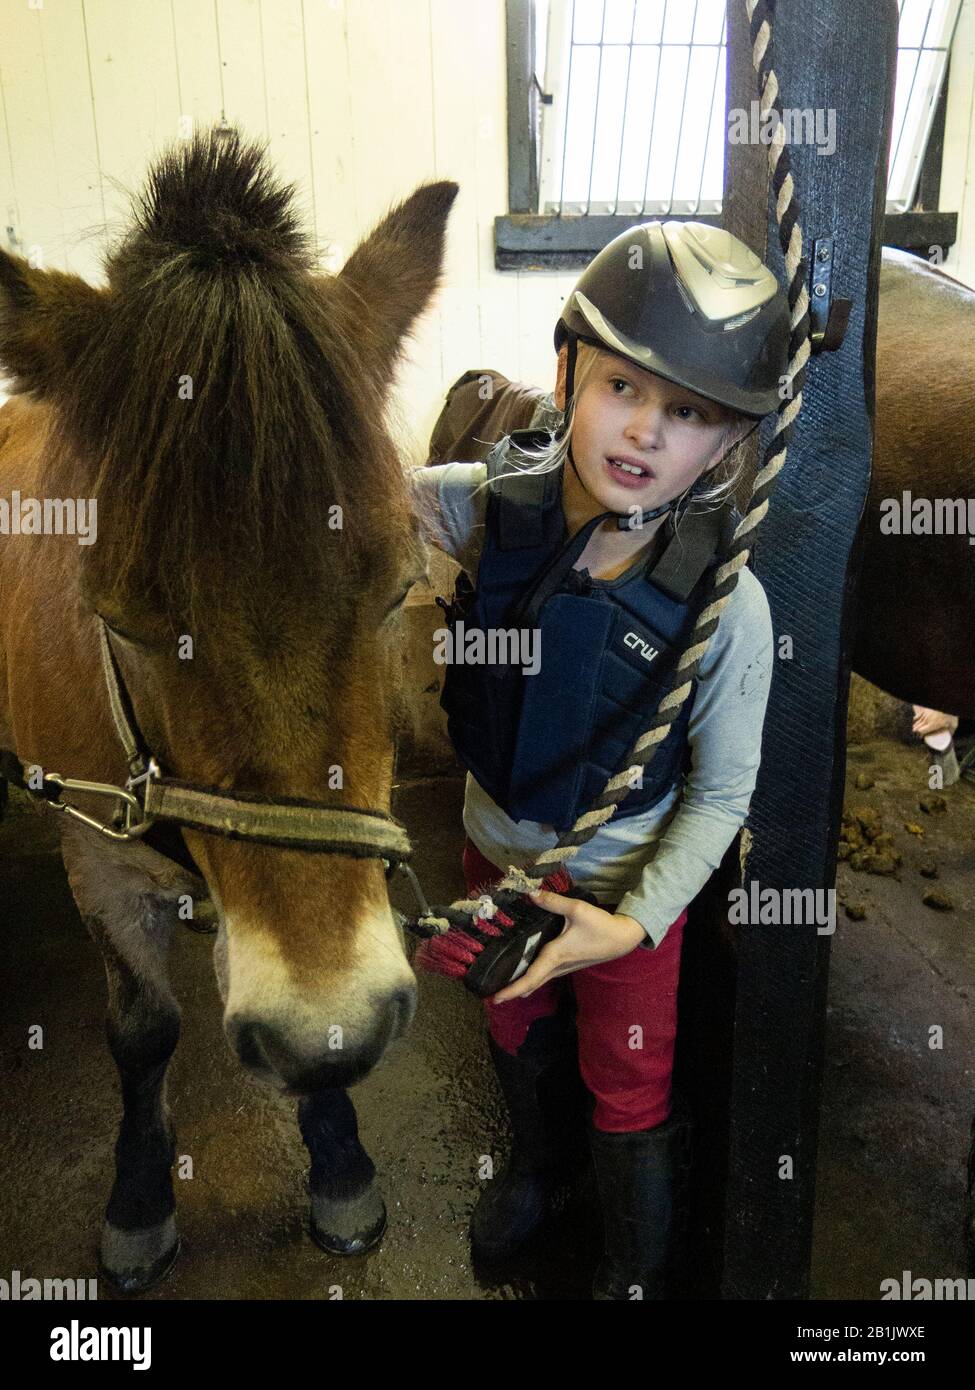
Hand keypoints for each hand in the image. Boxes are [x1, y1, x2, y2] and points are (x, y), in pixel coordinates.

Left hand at [489, 889, 647, 1002]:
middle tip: (492, 996)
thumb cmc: (601, 926)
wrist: (622, 938)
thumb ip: (553, 901)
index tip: (495, 999)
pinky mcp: (568, 965)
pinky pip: (545, 975)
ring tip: (502, 984)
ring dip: (521, 985)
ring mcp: (563, 968)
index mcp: (555, 955)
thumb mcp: (577, 909)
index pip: (530, 978)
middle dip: (512, 991)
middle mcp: (557, 966)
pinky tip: (524, 970)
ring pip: (538, 981)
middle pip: (531, 984)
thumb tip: (530, 893)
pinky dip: (532, 978)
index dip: (512, 990)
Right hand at [911, 705, 958, 737]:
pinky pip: (918, 714)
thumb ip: (951, 730)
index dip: (920, 734)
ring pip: (917, 721)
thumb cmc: (951, 714)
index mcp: (933, 724)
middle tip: (918, 734)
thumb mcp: (953, 723)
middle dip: (916, 731)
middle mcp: (927, 720)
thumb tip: (951, 735)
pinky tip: (915, 719)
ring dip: (915, 726)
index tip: (921, 736)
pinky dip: (916, 718)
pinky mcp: (925, 709)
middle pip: (917, 727)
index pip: (921, 731)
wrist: (947, 702)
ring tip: (915, 728)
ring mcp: (926, 714)